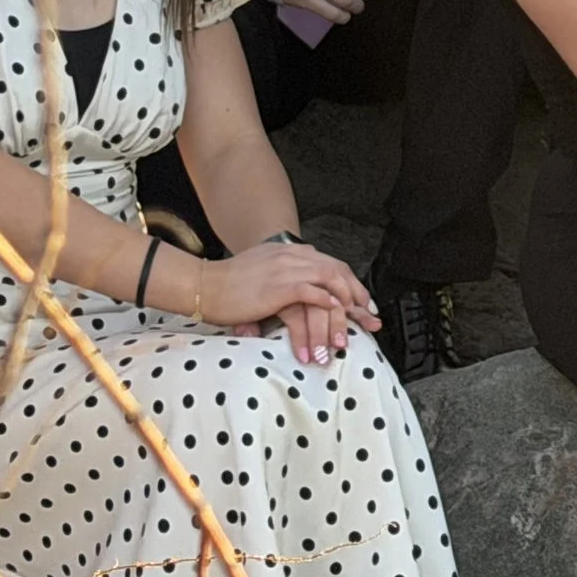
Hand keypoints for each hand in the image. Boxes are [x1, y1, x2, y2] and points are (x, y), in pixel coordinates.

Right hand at [198, 242, 381, 364]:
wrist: (205, 285)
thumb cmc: (229, 285)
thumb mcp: (264, 273)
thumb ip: (286, 279)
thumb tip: (305, 299)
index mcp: (291, 252)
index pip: (333, 265)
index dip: (353, 285)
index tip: (365, 305)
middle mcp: (293, 256)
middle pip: (339, 271)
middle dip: (359, 296)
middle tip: (370, 317)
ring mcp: (287, 269)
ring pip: (330, 281)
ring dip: (346, 304)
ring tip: (353, 323)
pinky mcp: (278, 286)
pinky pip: (311, 291)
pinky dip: (326, 302)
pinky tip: (333, 313)